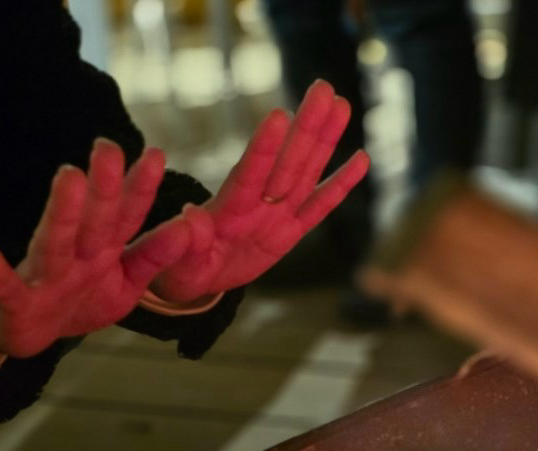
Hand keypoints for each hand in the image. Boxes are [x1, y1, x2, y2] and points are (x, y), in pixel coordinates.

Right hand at [0, 141, 189, 357]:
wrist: (35, 337)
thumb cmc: (84, 300)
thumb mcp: (128, 282)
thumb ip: (154, 256)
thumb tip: (189, 227)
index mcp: (104, 249)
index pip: (126, 215)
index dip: (140, 188)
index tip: (157, 155)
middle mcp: (75, 255)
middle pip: (94, 221)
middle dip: (104, 188)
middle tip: (110, 147)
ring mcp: (45, 275)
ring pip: (55, 243)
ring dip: (62, 213)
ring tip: (69, 177)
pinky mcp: (16, 302)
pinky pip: (5, 287)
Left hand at [149, 80, 370, 303]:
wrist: (194, 275)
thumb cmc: (179, 267)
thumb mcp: (177, 261)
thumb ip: (187, 239)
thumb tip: (191, 215)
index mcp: (228, 211)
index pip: (249, 175)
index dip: (264, 148)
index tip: (278, 116)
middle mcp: (257, 204)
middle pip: (287, 163)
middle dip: (306, 127)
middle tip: (323, 88)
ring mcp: (277, 215)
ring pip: (306, 173)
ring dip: (325, 140)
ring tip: (341, 104)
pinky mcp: (291, 231)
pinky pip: (319, 207)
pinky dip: (340, 186)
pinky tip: (360, 160)